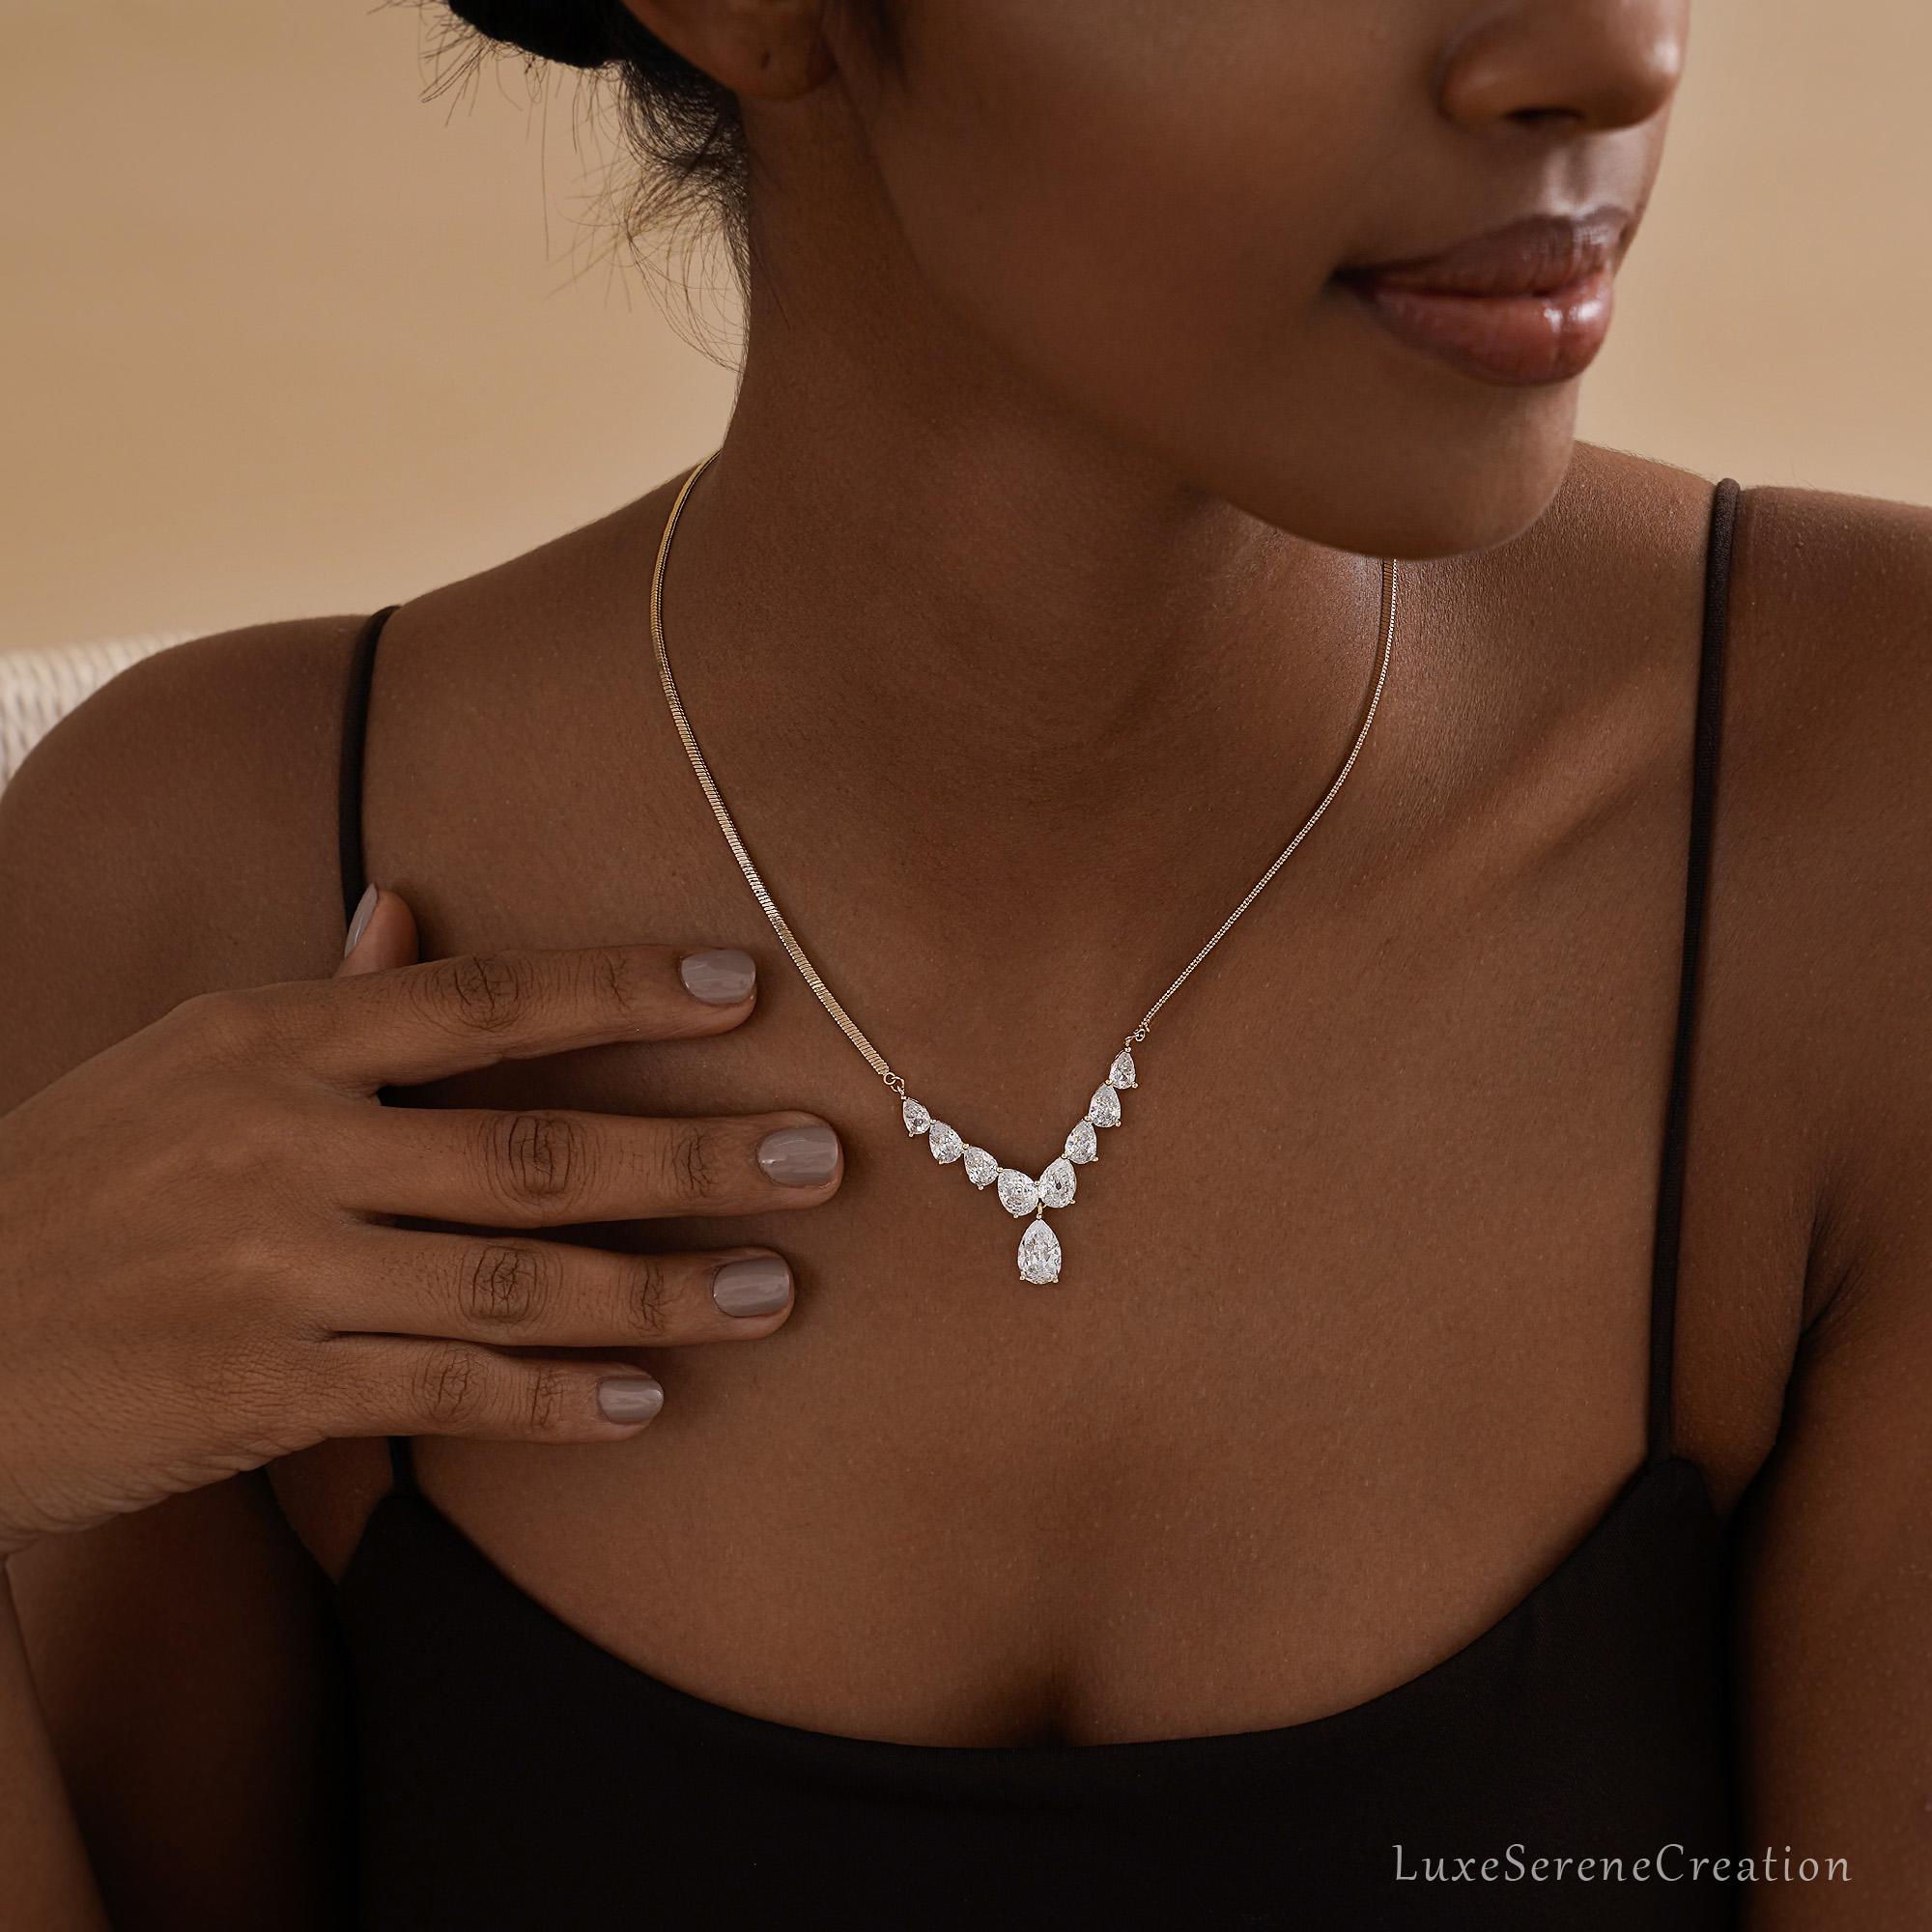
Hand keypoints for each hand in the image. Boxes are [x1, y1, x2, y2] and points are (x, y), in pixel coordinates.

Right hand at [0, 889, 838, 1560]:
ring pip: (510, 1279)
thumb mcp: (186, 1065)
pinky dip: (554, 1399)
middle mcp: (279, 1141)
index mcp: (269, 1039)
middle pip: (530, 1147)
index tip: (747, 987)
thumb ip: (323, 1001)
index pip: (482, 999)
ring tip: (774, 1293)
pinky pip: (444, 1390)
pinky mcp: (260, 1388)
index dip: (623, 992)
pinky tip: (644, 1402)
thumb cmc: (84, 1186)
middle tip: (818, 1161)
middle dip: (690, 1157)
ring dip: (658, 1291)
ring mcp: (272, 1269)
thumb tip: (407, 907)